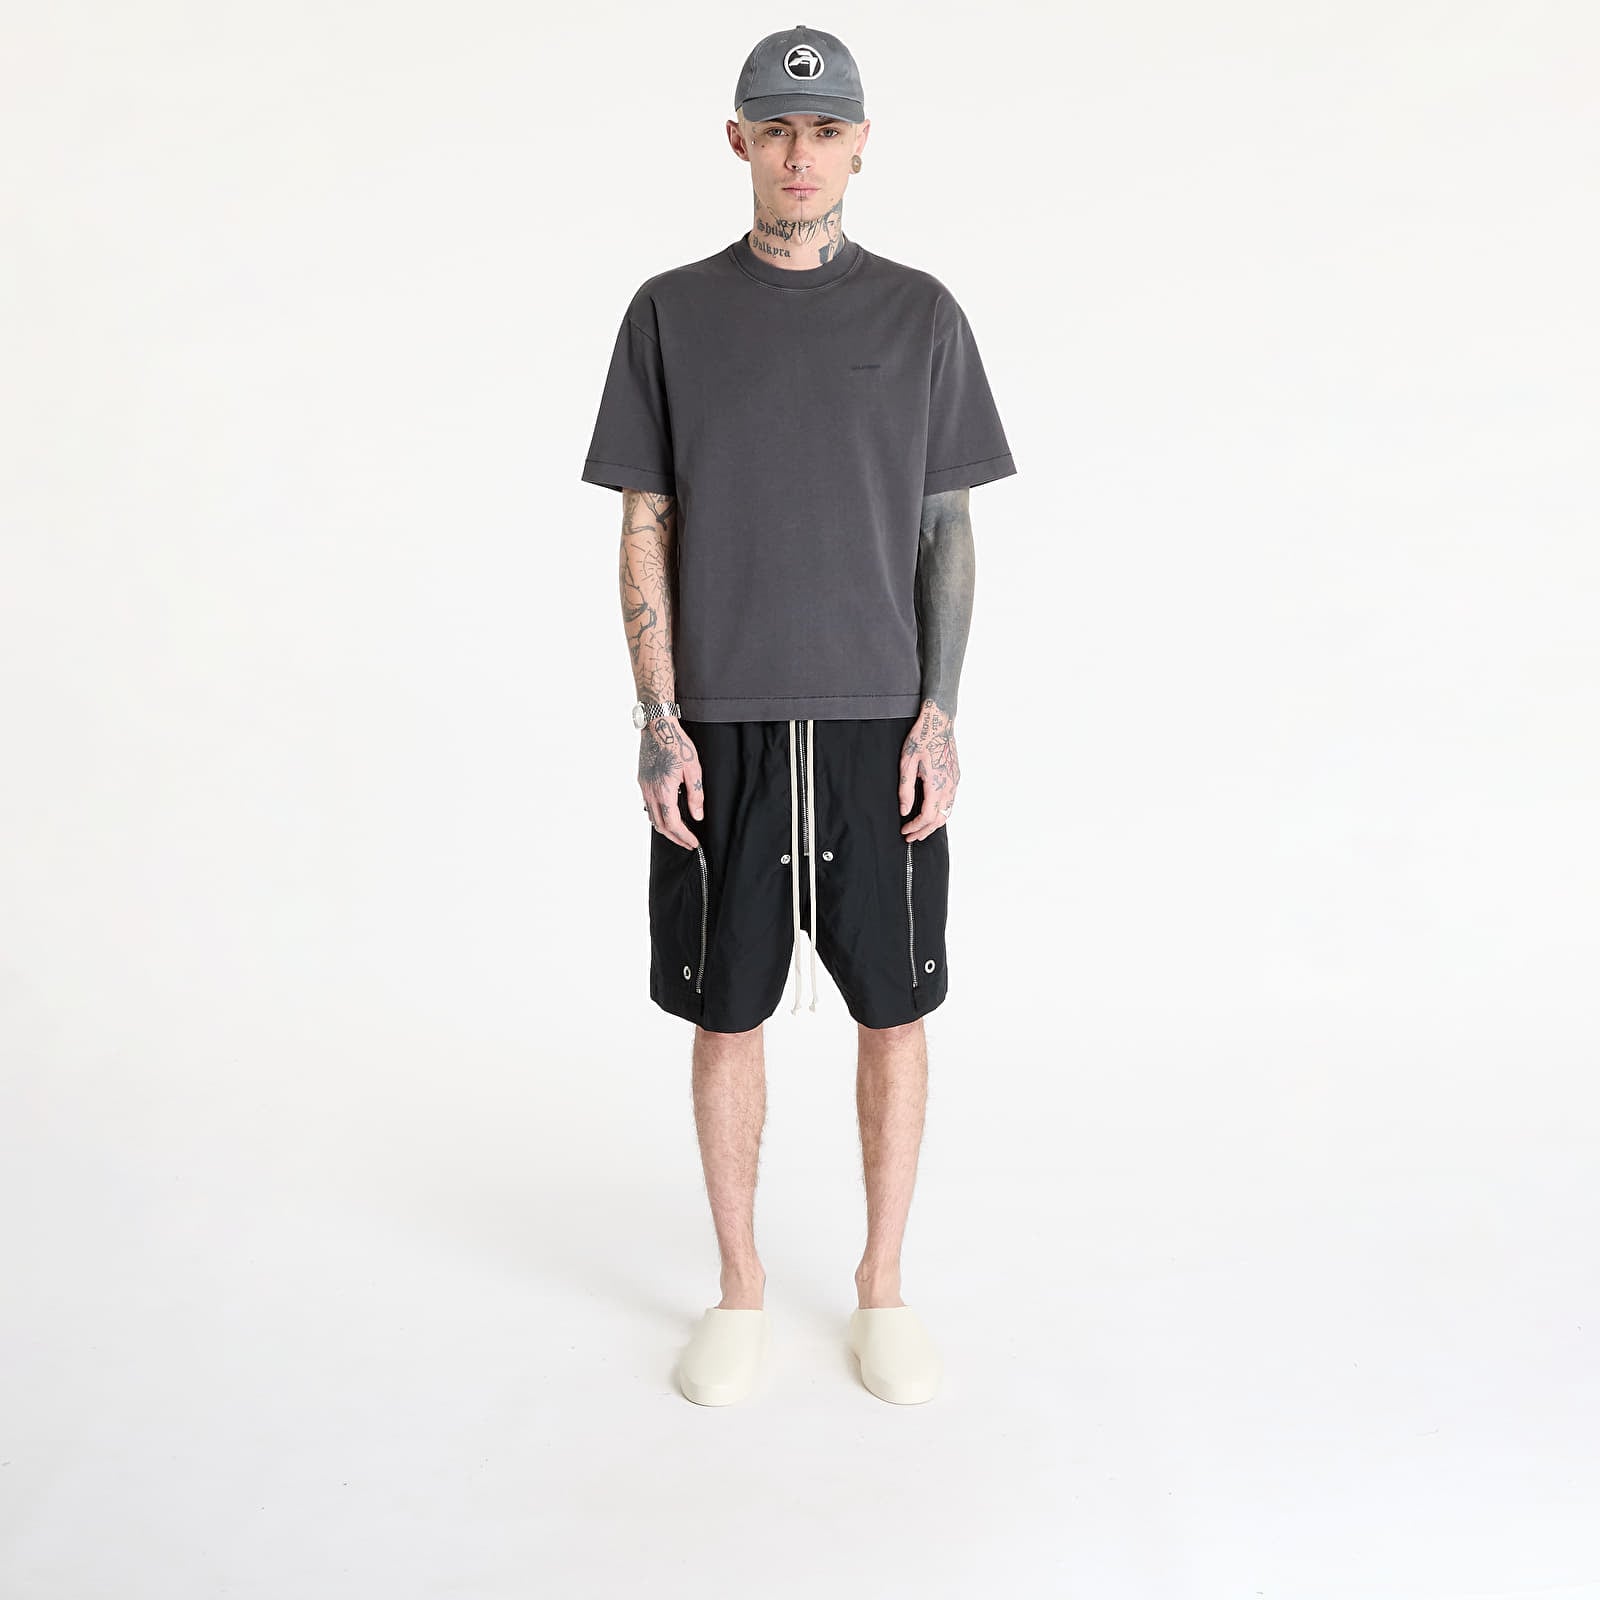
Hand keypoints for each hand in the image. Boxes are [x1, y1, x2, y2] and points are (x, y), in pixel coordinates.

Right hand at [639, 716, 703, 848]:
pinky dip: (658, 817)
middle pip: (660, 825)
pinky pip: (648, 806)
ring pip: (652, 817)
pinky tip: (667, 816)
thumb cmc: (677, 744)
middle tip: (688, 843)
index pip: (673, 823)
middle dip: (675, 838)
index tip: (694, 843)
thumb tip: (697, 816)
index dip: (684, 836)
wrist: (657, 727)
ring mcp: (644, 787)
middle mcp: (651, 792)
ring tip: (679, 834)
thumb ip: (696, 795)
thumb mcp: (694, 769)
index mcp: (664, 791)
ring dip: (665, 829)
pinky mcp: (642, 781)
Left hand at [898, 699, 958, 840]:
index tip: (904, 830)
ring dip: (934, 823)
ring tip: (920, 829)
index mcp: (936, 783)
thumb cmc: (921, 739)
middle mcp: (949, 785)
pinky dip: (941, 812)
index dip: (915, 827)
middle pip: (940, 818)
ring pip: (948, 811)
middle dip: (925, 830)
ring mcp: (955, 781)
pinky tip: (931, 813)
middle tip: (911, 837)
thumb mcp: (906, 763)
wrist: (939, 722)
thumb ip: (905, 789)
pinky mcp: (956, 777)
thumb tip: (904, 810)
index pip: (928, 816)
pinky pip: (951, 801)